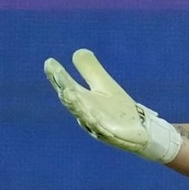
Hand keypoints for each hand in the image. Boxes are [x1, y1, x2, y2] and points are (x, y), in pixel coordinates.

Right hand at [44, 48, 180, 162]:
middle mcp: (86, 115)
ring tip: (71, 93)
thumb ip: (91, 71)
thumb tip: (78, 52)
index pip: (66, 87)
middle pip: (73, 102)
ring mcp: (99, 128)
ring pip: (86, 117)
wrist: (138, 131)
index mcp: (81, 102)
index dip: (58, 77)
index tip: (50, 62)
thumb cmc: (117, 109)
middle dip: (66, 90)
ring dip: (78, 106)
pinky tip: (97, 119)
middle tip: (59, 76)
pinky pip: (106, 133)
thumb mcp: (104, 85)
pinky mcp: (114, 137)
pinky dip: (101, 127)